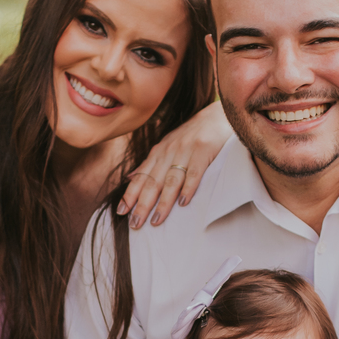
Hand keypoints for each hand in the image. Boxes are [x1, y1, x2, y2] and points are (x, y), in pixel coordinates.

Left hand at [118, 100, 232, 227]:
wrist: (217, 115)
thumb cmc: (192, 134)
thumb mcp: (167, 145)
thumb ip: (150, 163)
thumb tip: (130, 178)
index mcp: (159, 152)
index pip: (141, 177)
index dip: (130, 194)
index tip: (121, 212)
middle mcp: (168, 152)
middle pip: (153, 182)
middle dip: (142, 204)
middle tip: (135, 224)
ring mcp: (186, 151)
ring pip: (171, 181)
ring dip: (163, 202)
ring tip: (156, 221)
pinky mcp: (204, 151)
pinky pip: (194, 172)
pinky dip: (188, 187)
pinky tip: (183, 203)